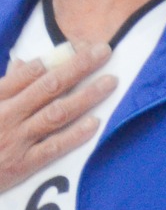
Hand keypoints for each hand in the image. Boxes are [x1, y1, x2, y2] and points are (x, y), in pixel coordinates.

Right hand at [0, 45, 116, 193]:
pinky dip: (75, 134)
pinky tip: (96, 122)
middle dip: (79, 67)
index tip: (82, 45)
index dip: (57, 58)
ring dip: (86, 96)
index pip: (29, 73)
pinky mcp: (23, 164)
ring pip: (57, 113)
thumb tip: (26, 62)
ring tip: (110, 81)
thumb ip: (5, 85)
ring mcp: (16, 139)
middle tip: (104, 51)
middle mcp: (7, 115)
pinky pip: (53, 147)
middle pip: (49, 86)